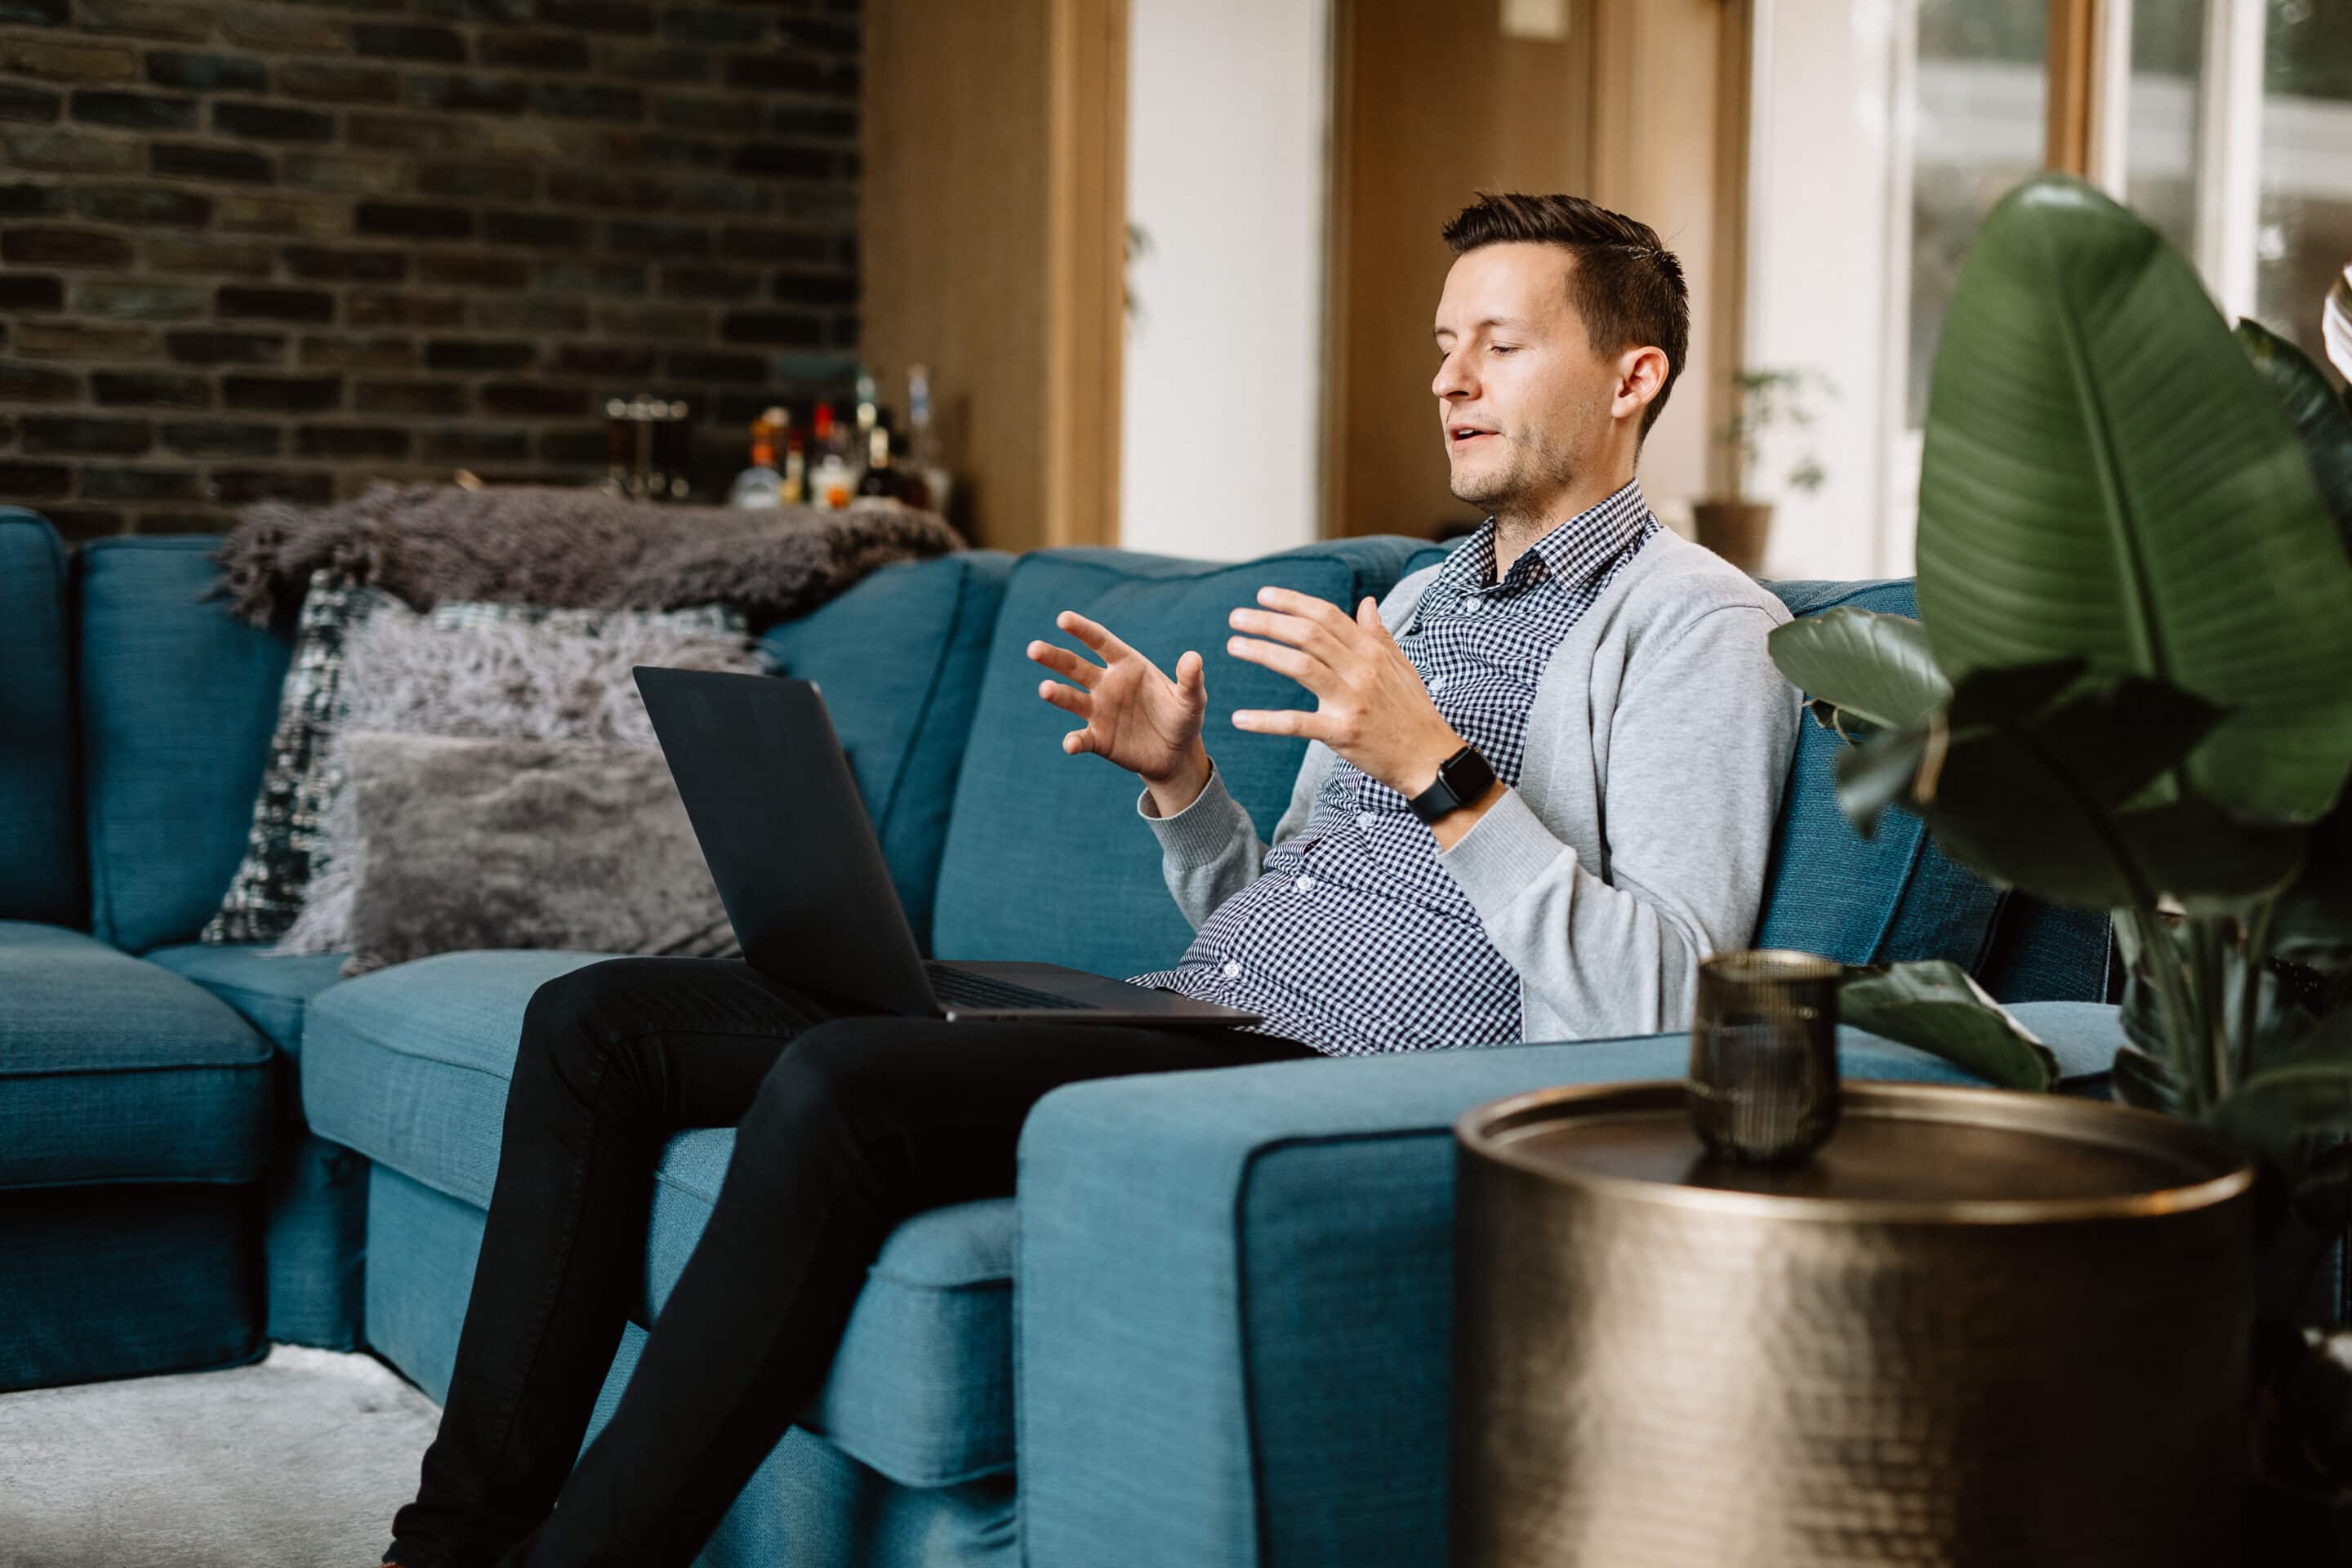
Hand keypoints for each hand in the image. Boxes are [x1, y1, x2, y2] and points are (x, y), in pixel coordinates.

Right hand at [1028, 611, 1210, 807]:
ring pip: (1071, 698)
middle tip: (1033, 649)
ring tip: (1044, 690)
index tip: (1063, 618)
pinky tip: (1071, 744)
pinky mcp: (1098, 739)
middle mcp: (1106, 684)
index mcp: (1127, 665)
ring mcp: (1099, 711)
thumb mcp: (1192, 699)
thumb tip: (1193, 657)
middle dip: (1054, 657)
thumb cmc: (1183, 718)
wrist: (1176, 754)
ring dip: (1057, 694)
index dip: (1083, 630)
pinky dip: (1074, 741)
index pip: (1100, 642)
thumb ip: (1190, 679)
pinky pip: (1081, 738)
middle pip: (1075, 666)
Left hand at [1225, 588, 1465, 798]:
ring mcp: (1351, 701)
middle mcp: (1361, 670)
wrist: (1430, 759)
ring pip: (1300, 666)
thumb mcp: (1402, 667)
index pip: (1328, 616)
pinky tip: (1240, 718)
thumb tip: (1366, 602)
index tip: (1264, 595)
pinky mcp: (1342, 733)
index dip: (1293, 602)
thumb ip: (1379, 635)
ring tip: (1234, 646)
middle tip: (1236, 616)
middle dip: (1269, 622)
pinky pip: (1298, 723)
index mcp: (1372, 652)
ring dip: (1263, 652)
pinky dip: (1266, 720)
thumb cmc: (1414, 713)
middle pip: (1309, 635)